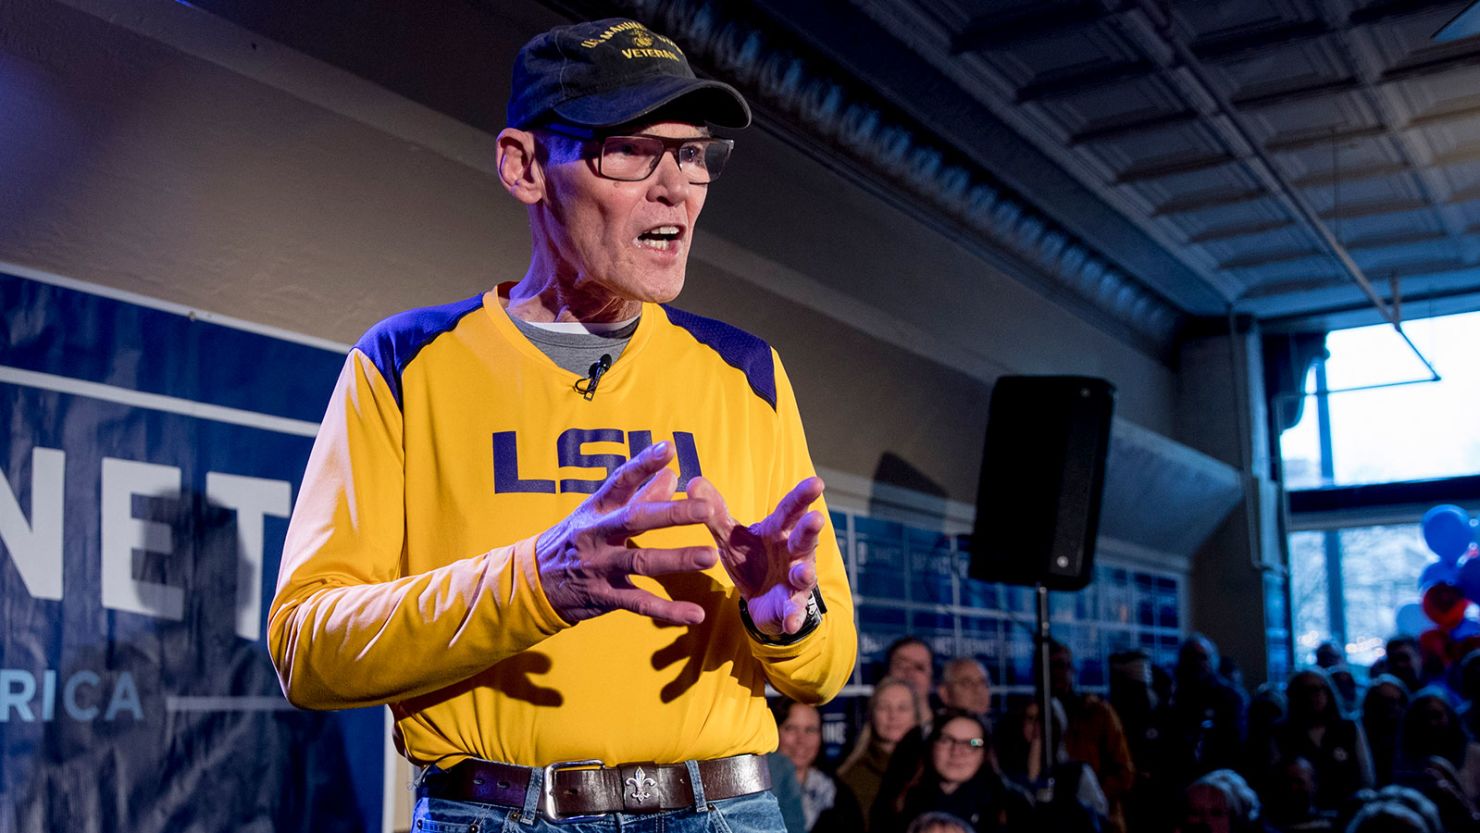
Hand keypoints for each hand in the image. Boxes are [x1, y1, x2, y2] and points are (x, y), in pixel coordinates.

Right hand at [535, 442, 717, 625]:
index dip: (643, 464)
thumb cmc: (576, 539)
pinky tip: (695, 614)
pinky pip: (639, 603)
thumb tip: (673, 474)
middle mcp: (596, 534)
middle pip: (635, 519)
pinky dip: (668, 610)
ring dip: (676, 559)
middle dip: (672, 514)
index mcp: (596, 508)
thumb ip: (639, 495)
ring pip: (641, 561)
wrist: (534, 582)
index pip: (620, 481)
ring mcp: (599, 566)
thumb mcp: (599, 513)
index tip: (669, 449)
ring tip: (709, 556)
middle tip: (705, 508)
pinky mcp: (604, 596)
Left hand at [687, 476, 824, 635]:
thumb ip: (715, 511)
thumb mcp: (731, 536)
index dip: (803, 496)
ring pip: (805, 573)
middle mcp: (793, 552)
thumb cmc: (752, 558)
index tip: (816, 481)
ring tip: (802, 573)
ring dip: (805, 573)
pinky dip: (793, 616)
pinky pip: (794, 611)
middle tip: (816, 518)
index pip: (791, 509)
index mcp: (779, 530)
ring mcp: (796, 579)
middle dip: (810, 529)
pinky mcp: (791, 606)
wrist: (761, 600)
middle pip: (804, 538)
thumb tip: (694, 481)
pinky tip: (790, 623)